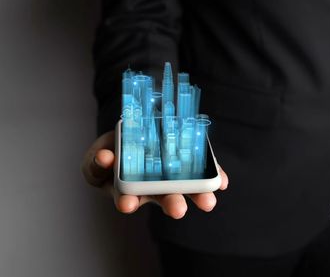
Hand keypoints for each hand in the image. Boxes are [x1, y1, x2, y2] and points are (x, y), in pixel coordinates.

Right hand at [81, 130, 228, 217]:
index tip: (126, 204)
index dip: (127, 201)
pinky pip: (206, 169)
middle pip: (165, 198)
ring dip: (198, 194)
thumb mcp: (99, 157)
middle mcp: (156, 187)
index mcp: (131, 188)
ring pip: (188, 187)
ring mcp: (176, 175)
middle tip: (177, 209)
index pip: (128, 198)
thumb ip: (96, 164)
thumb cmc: (116, 151)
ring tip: (208, 202)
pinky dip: (215, 175)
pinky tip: (222, 182)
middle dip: (172, 204)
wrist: (138, 130)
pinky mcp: (193, 160)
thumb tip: (105, 158)